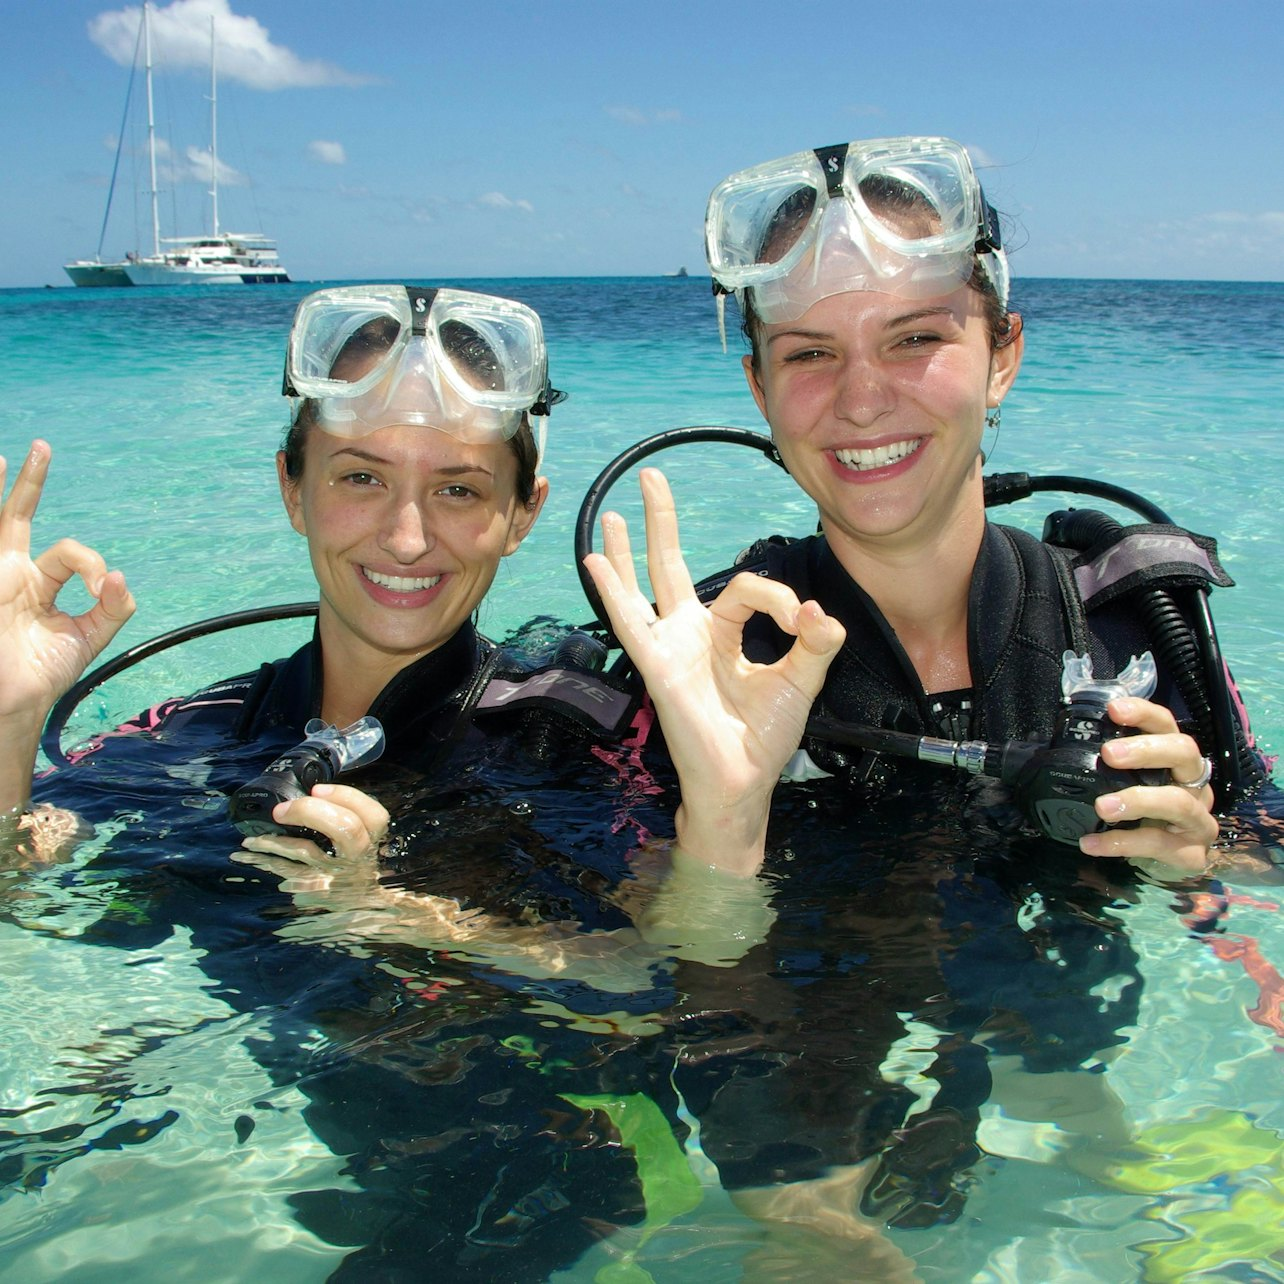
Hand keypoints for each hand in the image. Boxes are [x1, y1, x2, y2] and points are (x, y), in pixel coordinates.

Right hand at [1, 441, 133, 807]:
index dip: (92, 565)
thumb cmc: (45, 673)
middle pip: (15, 516)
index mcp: (38, 582)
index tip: (102, 589)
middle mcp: (10, 572)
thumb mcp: (90, 637)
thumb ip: (114, 607)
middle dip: (27, 483)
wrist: (14, 702)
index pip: (70, 553)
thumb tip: (120, 576)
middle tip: (41, 448)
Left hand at [231, 782, 389, 893]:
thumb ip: (345, 820)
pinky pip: (286, 871)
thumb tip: (310, 796)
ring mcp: (337, 875)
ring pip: (306, 851)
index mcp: (372, 841)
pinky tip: (246, 855)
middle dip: (310, 810)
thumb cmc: (354, 865)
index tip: (316, 790)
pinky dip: (263, 861)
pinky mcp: (316, 890)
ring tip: (251, 838)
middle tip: (281, 810)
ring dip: (273, 841)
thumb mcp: (362, 844)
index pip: (373, 815)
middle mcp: (358, 858)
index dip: (345, 796)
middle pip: (346, 827)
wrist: (360, 907)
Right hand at [582, 468, 844, 874]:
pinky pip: (631, 622)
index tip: (805, 625)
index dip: (781, 598)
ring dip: (628, 547)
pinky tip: (595, 561)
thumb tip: (821, 612)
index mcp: (722, 633)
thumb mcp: (801, 682)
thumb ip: (816, 644)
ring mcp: (669, 648)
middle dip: (661, 521)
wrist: (742, 783)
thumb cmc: (763, 737)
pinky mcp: (658, 666)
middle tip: (651, 476)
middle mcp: (689, 634)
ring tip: (612, 508)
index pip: (748, 589)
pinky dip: (613, 590)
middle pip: (671, 565)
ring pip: (644, 586)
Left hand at [1078, 696, 1218, 874]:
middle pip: (1184, 753)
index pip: (1166, 726)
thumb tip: (1056, 748)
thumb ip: (1108, 770)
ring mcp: (1198, 820)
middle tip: (1109, 753)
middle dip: (1146, 749)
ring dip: (1137, 800)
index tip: (1114, 710)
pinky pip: (1157, 844)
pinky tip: (1092, 843)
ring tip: (1102, 806)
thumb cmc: (1143, 818)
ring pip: (1177, 802)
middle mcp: (1194, 785)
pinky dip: (1122, 842)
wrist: (1164, 868)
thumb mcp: (1127, 788)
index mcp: (1175, 762)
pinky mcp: (1191, 854)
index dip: (1144, 714)